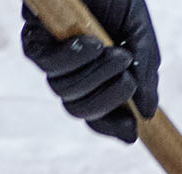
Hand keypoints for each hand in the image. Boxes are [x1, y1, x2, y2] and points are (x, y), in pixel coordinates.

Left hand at [21, 0, 160, 143]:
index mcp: (98, 72)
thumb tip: (149, 113)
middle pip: (78, 108)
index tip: (132, 133)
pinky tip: (89, 43)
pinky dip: (70, 58)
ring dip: (94, 77)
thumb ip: (145, 71)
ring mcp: (51, 55)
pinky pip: (45, 64)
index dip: (113, 126)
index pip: (99, 112)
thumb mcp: (138, 32)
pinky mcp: (33, 37)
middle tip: (129, 80)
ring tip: (116, 53)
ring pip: (63, 90)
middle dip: (106, 101)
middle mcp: (72, 69)